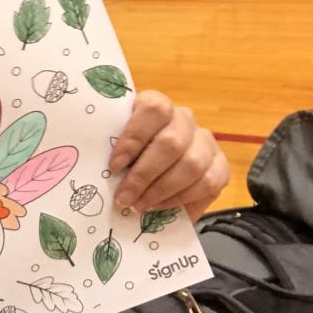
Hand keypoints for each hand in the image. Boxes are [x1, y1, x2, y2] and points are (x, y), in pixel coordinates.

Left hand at [109, 90, 228, 220]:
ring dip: (161, 190)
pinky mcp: (220, 165)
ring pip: (192, 164)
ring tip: (139, 206)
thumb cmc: (126, 157)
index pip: (153, 110)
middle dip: (143, 175)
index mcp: (156, 106)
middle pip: (171, 143)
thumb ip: (109, 152)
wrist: (154, 173)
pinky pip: (209, 183)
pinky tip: (160, 207)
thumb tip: (93, 172)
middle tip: (123, 198)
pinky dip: (182, 199)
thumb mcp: (114, 148)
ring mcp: (205, 141)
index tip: (114, 166)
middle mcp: (185, 119)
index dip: (133, 138)